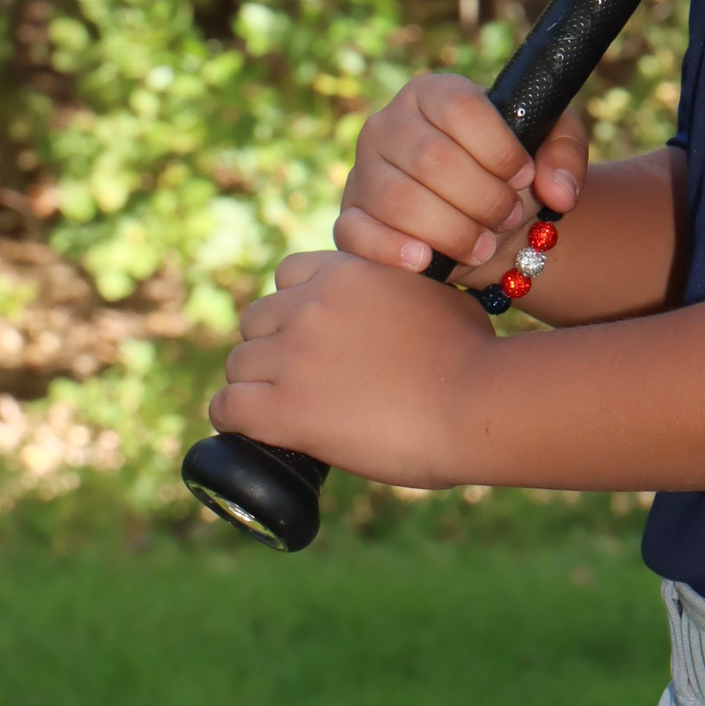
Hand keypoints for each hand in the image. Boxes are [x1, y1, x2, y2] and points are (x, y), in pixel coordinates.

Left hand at [212, 251, 496, 485]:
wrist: (477, 403)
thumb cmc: (474, 357)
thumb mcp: (438, 297)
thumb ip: (401, 293)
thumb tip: (401, 309)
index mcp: (346, 273)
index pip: (286, 275)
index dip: (295, 307)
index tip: (311, 335)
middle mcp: (310, 305)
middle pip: (255, 321)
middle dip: (271, 348)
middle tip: (298, 380)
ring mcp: (292, 356)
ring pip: (237, 365)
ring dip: (254, 387)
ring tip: (281, 412)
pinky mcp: (283, 408)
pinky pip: (227, 408)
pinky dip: (234, 421)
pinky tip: (256, 432)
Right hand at [335, 72, 588, 279]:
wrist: (485, 221)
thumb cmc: (513, 173)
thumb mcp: (551, 147)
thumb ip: (566, 154)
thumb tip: (558, 190)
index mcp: (432, 94)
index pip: (459, 108)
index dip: (499, 148)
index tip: (525, 175)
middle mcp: (388, 124)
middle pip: (431, 158)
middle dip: (482, 197)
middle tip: (508, 217)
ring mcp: (363, 171)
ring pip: (399, 200)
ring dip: (452, 230)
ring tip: (483, 244)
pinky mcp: (350, 218)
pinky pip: (358, 233)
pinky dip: (394, 251)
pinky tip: (428, 261)